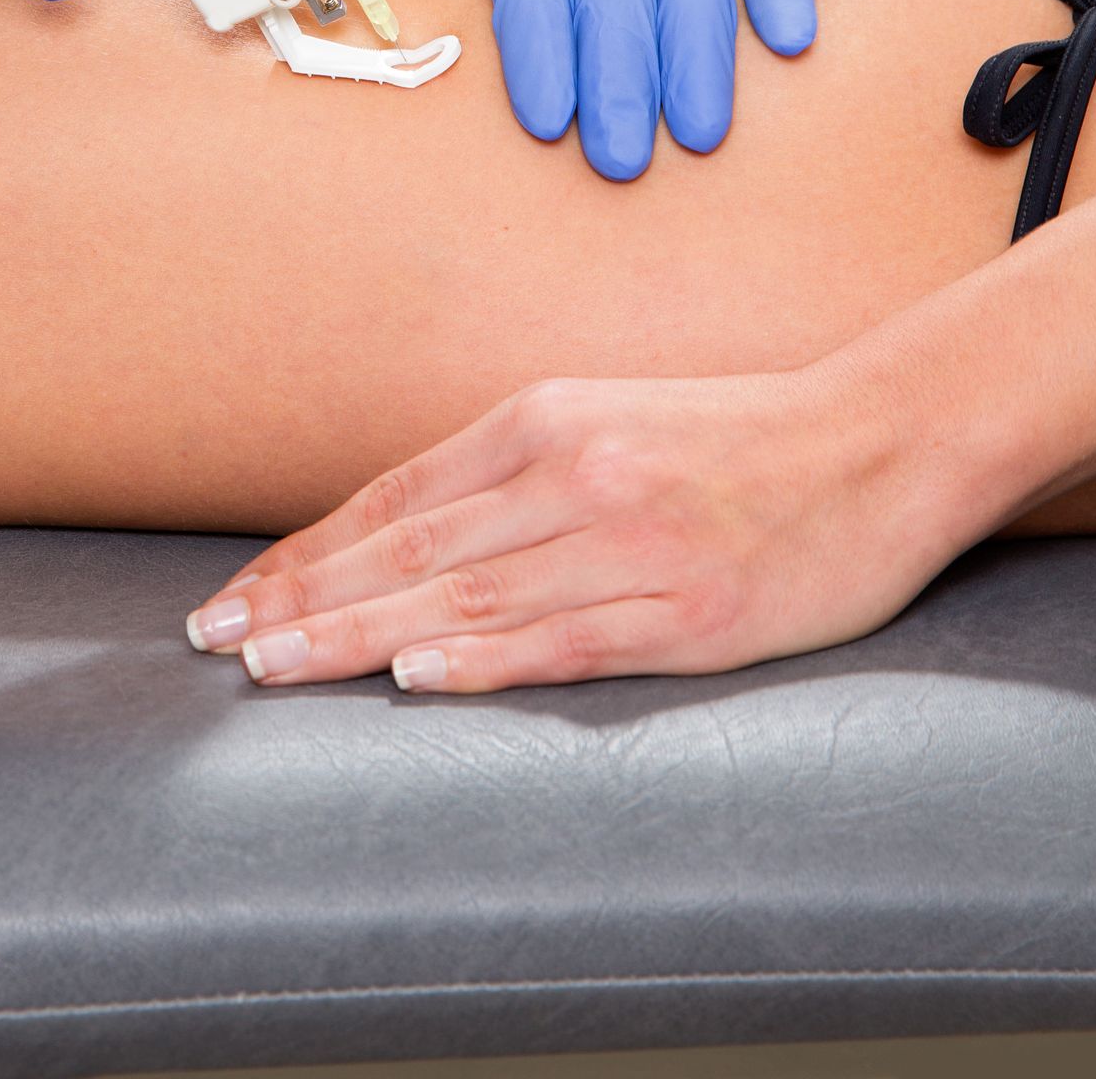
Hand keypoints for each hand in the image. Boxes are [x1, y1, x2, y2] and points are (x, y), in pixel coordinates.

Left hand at [186, 359, 971, 693]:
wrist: (879, 438)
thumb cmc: (737, 441)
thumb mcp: (609, 423)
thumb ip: (514, 475)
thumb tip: (407, 535)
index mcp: (545, 421)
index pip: (395, 497)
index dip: (308, 553)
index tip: (235, 597)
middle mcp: (574, 472)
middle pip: (411, 546)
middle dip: (303, 597)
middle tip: (215, 641)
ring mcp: (631, 542)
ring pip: (468, 593)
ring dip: (360, 633)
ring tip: (275, 666)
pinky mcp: (690, 609)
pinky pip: (569, 637)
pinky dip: (485, 657)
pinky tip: (417, 674)